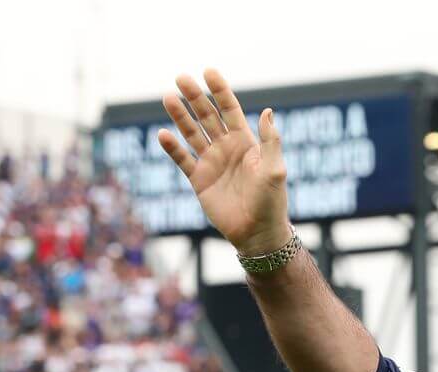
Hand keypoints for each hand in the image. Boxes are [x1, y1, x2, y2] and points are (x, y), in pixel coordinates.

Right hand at [157, 68, 289, 256]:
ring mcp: (211, 163)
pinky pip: (182, 160)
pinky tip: (163, 134)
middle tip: (181, 78)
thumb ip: (270, 141)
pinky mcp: (199, 180)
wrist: (258, 234)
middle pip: (207, 117)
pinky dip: (172, 148)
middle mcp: (226, 148)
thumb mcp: (274, 170)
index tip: (209, 71)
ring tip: (168, 97)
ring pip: (191, 133)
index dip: (220, 91)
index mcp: (246, 143)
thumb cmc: (271, 202)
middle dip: (195, 97)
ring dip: (180, 116)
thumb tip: (267, 110)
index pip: (230, 110)